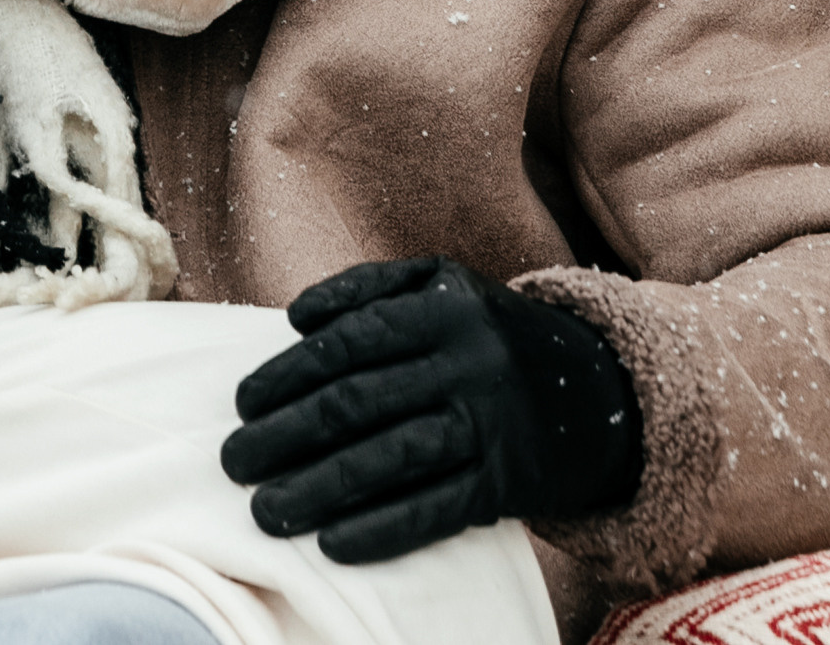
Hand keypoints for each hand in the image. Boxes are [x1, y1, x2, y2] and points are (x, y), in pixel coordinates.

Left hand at [222, 254, 642, 562]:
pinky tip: (332, 543)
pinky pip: (435, 509)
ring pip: (390, 460)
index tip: (242, 403)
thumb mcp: (444, 285)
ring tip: (265, 509)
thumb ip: (371, 289)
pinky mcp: (506, 482)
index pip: (350, 342)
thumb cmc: (488, 333)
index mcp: (445, 307)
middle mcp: (468, 362)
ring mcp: (490, 424)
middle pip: (359, 403)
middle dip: (286, 435)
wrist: (596, 389)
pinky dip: (381, 529)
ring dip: (319, 488)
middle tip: (234, 461)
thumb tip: (297, 318)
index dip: (288, 373)